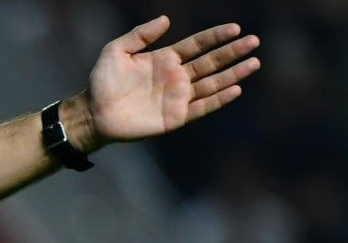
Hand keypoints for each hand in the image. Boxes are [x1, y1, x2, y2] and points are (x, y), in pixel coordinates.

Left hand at [84, 15, 260, 146]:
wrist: (94, 113)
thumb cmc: (102, 81)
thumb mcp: (116, 50)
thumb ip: (140, 35)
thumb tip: (167, 19)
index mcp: (165, 59)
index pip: (198, 44)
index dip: (216, 36)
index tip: (235, 28)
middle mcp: (176, 77)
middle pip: (211, 62)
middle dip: (233, 52)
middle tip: (254, 41)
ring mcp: (177, 97)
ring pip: (213, 83)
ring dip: (233, 74)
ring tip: (254, 63)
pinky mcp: (175, 117)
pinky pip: (202, 107)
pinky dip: (219, 99)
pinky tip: (235, 89)